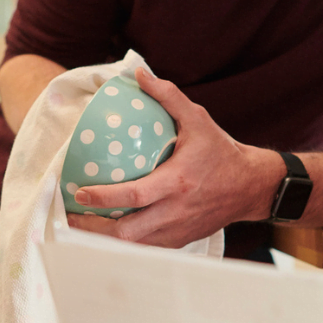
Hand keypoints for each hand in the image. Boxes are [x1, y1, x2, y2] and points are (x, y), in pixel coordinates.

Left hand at [68, 68, 282, 247]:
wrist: (251, 186)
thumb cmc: (222, 152)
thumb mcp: (198, 120)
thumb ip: (168, 97)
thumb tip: (139, 75)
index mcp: (177, 183)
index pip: (133, 196)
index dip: (103, 198)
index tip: (79, 192)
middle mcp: (175, 212)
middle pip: (127, 233)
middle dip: (93, 229)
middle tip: (70, 216)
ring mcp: (177, 230)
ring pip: (133, 245)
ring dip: (104, 238)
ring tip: (81, 225)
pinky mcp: (180, 240)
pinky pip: (146, 246)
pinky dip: (125, 242)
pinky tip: (108, 231)